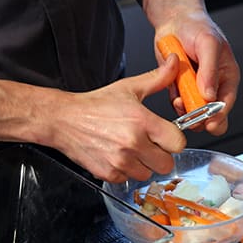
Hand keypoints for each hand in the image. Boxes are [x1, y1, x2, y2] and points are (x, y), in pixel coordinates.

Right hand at [34, 55, 186, 182]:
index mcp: (142, 121)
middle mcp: (133, 143)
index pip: (177, 143)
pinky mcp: (109, 173)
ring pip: (147, 174)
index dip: (173, 140)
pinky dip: (125, 171)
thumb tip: (175, 63)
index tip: (166, 137)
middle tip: (149, 145)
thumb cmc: (96, 105)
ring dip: (142, 165)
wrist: (65, 120)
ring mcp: (120, 161)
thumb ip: (157, 78)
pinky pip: (128, 179)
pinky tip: (117, 156)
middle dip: (160, 155)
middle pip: (166, 164)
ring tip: (130, 150)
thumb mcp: (129, 88)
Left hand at [145, 0, 239, 135]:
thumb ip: (209, 70)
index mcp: (227, 76)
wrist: (174, 22)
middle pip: (211, 114)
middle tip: (192, 117)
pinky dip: (175, 103)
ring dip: (185, 110)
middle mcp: (212, 85)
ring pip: (193, 112)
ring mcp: (195, 89)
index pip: (226, 103)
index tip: (210, 123)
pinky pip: (178, 105)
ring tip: (179, 100)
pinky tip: (174, 93)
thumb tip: (209, 94)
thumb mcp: (208, 44)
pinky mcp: (180, 89)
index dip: (219, 116)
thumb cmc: (197, 27)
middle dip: (201, 118)